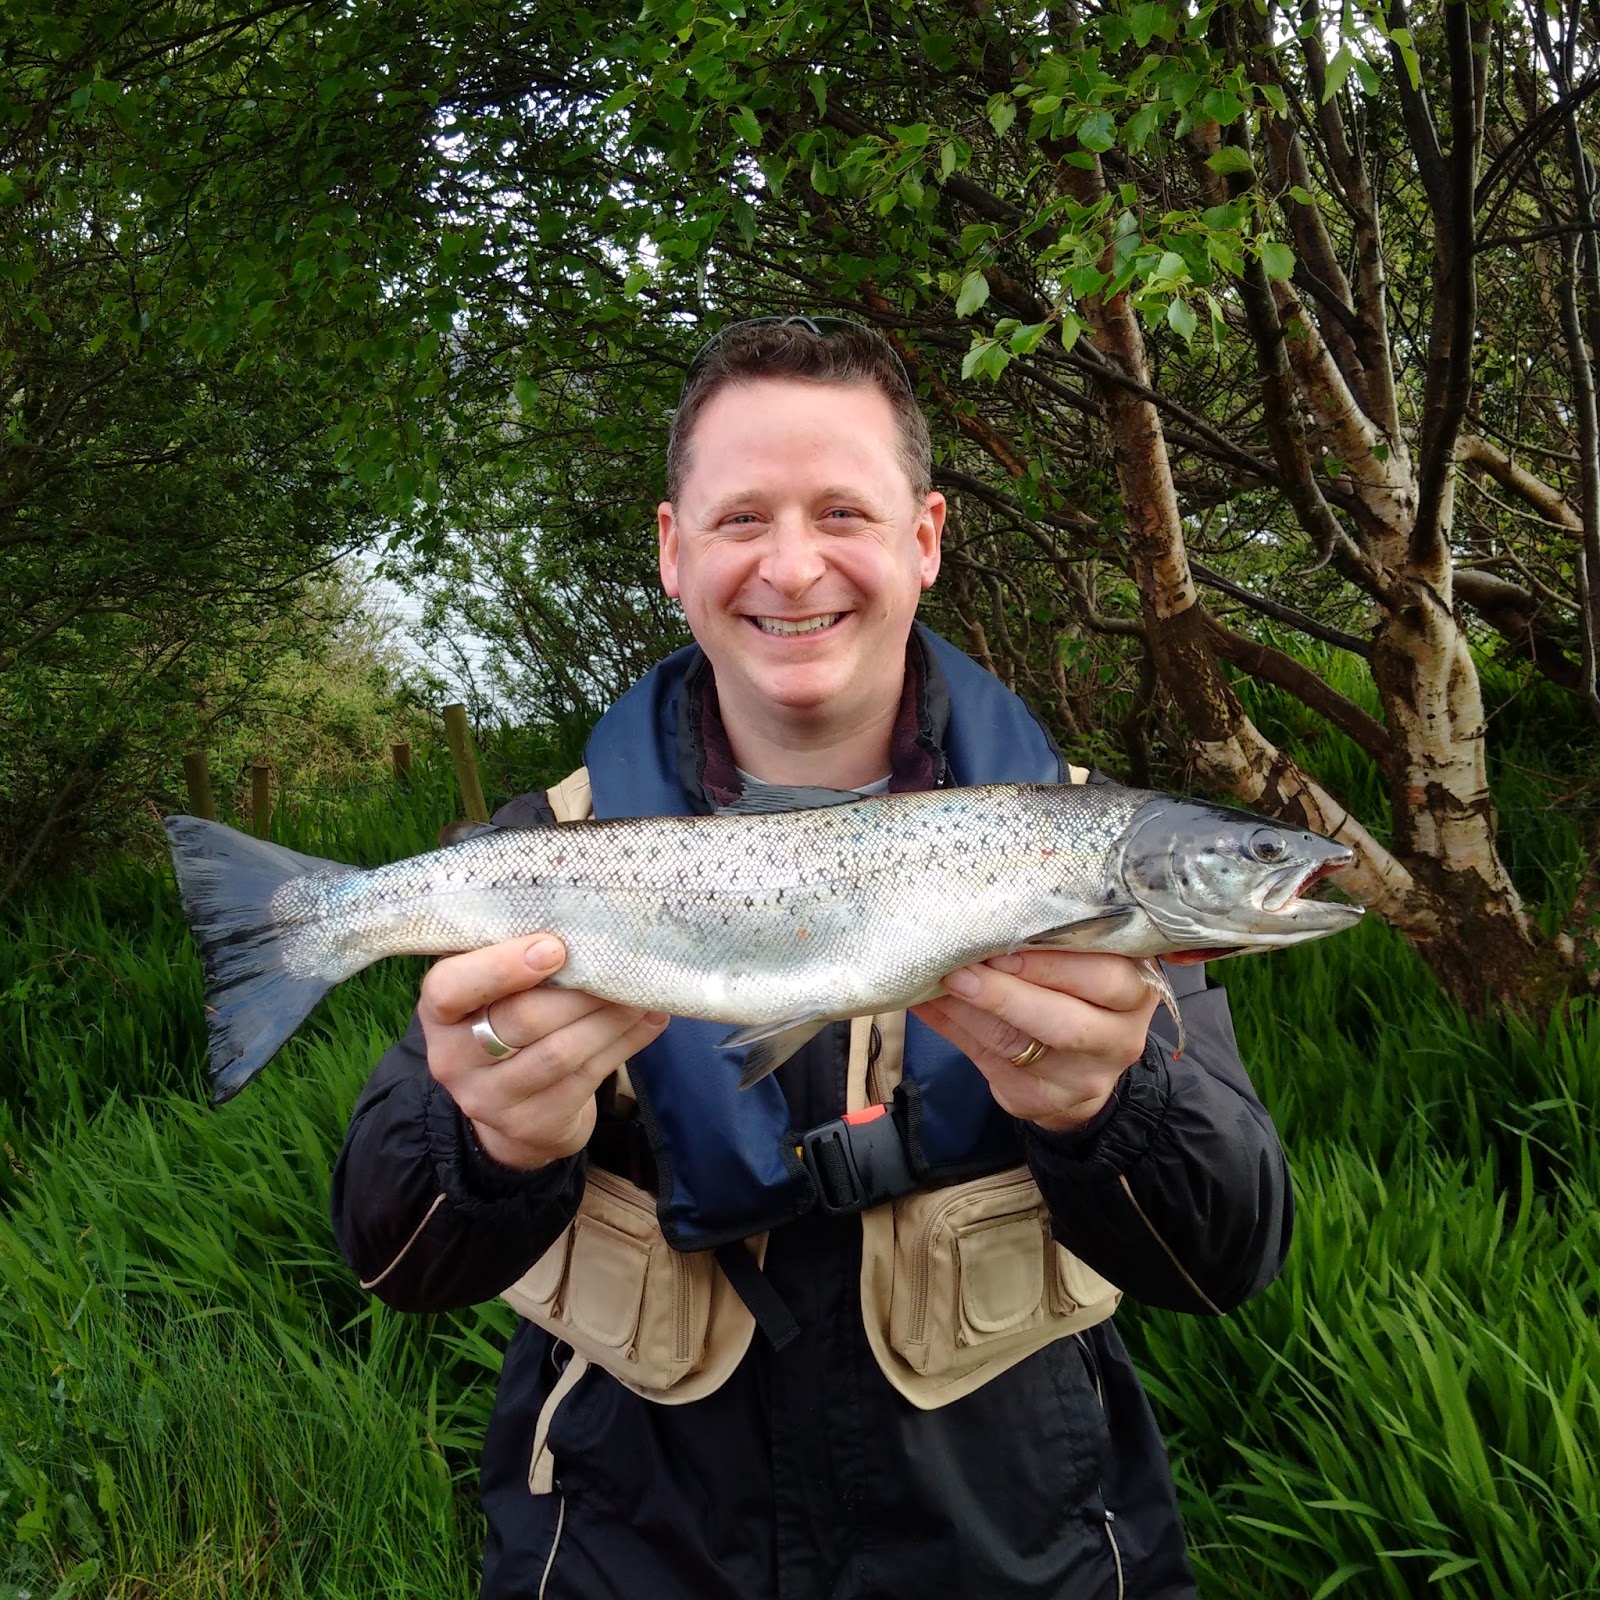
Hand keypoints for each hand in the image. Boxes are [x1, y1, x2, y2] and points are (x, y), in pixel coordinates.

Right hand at [418, 934, 668, 1170]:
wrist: (513, 1111)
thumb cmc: (508, 1023)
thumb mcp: (495, 991)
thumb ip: (517, 954)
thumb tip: (580, 912)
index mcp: (440, 1013)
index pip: (449, 988)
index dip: (501, 966)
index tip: (555, 948)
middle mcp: (454, 1059)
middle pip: (522, 1018)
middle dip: (580, 990)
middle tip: (620, 964)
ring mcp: (491, 1098)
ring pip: (561, 1051)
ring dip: (610, 1017)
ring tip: (641, 992)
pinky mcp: (532, 1122)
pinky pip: (587, 1076)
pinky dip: (625, 1042)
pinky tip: (648, 1020)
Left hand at [911, 951, 1157, 1133]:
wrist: (1080, 1069)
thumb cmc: (1077, 994)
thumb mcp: (1086, 963)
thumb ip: (1052, 942)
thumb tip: (984, 908)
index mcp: (1137, 991)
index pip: (1106, 976)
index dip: (1051, 962)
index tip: (1003, 942)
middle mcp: (1119, 1038)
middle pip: (1065, 1022)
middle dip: (1005, 994)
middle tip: (961, 969)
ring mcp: (1084, 1078)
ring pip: (1018, 1045)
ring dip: (969, 1010)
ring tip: (936, 981)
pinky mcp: (1044, 1099)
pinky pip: (989, 1063)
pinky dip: (954, 1028)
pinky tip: (929, 1005)